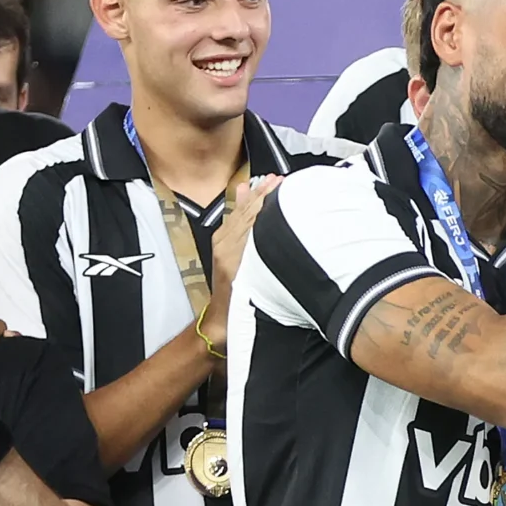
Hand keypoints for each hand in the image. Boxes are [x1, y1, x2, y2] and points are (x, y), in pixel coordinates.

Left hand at [203, 173, 281, 359]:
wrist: (219, 326)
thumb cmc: (240, 314)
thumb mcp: (257, 290)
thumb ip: (263, 260)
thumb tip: (273, 232)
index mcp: (235, 254)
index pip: (255, 219)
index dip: (270, 203)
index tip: (286, 188)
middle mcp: (227, 246)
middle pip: (249, 213)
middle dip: (266, 195)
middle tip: (283, 180)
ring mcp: (222, 245)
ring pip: (242, 214)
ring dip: (257, 196)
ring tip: (271, 181)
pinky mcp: (221, 248)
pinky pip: (233, 220)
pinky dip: (242, 204)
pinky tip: (246, 190)